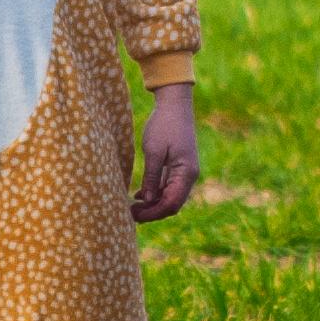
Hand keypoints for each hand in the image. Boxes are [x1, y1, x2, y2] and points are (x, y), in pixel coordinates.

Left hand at [131, 84, 197, 223]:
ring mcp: (186, 171)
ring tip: (133, 206)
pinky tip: (140, 196)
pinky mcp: (180, 166)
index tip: (133, 215)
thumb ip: (151, 177)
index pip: (171, 204)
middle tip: (130, 213)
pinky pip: (169, 187)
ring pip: (170, 197)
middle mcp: (189, 175)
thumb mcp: (153, 151)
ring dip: (153, 204)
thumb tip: (148, 201)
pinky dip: (156, 194)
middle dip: (152, 212)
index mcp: (186, 173)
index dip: (153, 213)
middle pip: (172, 204)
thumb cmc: (164, 125)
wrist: (175, 104)